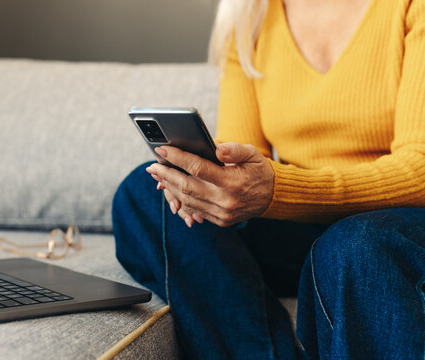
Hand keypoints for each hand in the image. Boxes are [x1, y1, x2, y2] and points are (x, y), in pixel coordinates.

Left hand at [146, 142, 273, 227]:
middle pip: (186, 186)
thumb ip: (234, 149)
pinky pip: (194, 210)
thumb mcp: (252, 154)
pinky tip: (171, 189)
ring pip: (187, 200)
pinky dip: (180, 200)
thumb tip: (215, 148)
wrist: (273, 197)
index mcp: (232, 181)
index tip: (162, 149)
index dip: (177, 158)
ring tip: (158, 176)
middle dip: (166, 174)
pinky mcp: (220, 221)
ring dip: (170, 187)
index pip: (197, 168)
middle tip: (152, 165)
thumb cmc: (259, 171)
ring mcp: (222, 213)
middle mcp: (225, 200)